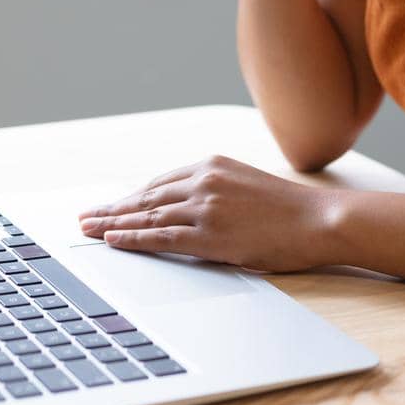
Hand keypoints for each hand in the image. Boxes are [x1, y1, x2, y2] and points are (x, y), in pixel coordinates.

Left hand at [76, 155, 341, 272]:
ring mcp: (204, 207)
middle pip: (145, 197)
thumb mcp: (245, 184)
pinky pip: (160, 237)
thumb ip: (214, 189)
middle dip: (113, 209)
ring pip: (147, 216)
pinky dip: (132, 239)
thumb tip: (186, 206)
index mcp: (210, 165)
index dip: (130, 196)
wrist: (319, 219)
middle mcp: (203, 180)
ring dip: (113, 224)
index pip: (158, 182)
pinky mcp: (210, 234)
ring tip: (88, 230)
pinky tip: (113, 240)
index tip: (110, 205)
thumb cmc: (289, 208)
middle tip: (85, 217)